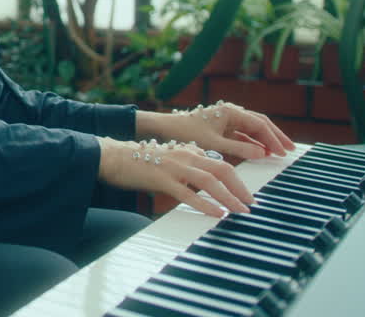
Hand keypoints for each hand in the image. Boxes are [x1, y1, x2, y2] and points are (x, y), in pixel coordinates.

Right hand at [97, 137, 252, 217]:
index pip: (221, 163)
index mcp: (188, 151)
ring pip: (210, 180)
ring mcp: (174, 166)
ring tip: (240, 211)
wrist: (112, 156)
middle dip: (241, 188)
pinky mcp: (161, 178)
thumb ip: (187, 165)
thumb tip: (205, 174)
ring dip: (229, 197)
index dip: (239, 178)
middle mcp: (185, 155)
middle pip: (222, 169)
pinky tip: (216, 214)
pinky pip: (188, 193)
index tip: (248, 194)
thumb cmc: (139, 161)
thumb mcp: (168, 159)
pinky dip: (205, 204)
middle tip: (252, 204)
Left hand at [139, 101, 295, 161]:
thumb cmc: (187, 132)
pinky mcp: (224, 128)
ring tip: (280, 153)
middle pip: (260, 124)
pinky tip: (262, 153)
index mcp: (231, 112)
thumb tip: (262, 154)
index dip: (273, 139)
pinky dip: (254, 144)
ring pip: (253, 130)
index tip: (282, 152)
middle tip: (290, 150)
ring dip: (266, 141)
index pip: (259, 124)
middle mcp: (232, 113)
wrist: (167, 128)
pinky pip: (244, 135)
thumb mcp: (214, 144)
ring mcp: (228, 120)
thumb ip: (239, 149)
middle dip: (276, 136)